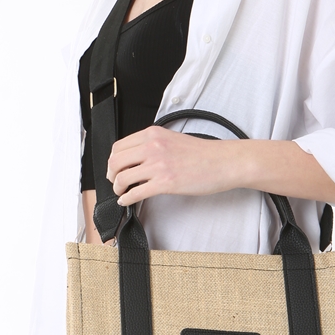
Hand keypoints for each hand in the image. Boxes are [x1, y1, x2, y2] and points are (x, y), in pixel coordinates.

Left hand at [107, 126, 234, 207]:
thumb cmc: (203, 153)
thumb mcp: (172, 138)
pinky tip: (127, 200)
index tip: (115, 168)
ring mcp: (158, 165)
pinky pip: (136, 193)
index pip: (118, 146)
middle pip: (115, 162)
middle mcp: (152, 146)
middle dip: (111, 175)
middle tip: (115, 182)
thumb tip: (135, 158)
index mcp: (153, 134)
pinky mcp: (165, 183)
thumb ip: (153, 144)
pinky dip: (127, 198)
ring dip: (118, 188)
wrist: (223, 162)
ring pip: (122, 177)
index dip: (113, 161)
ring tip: (122, 192)